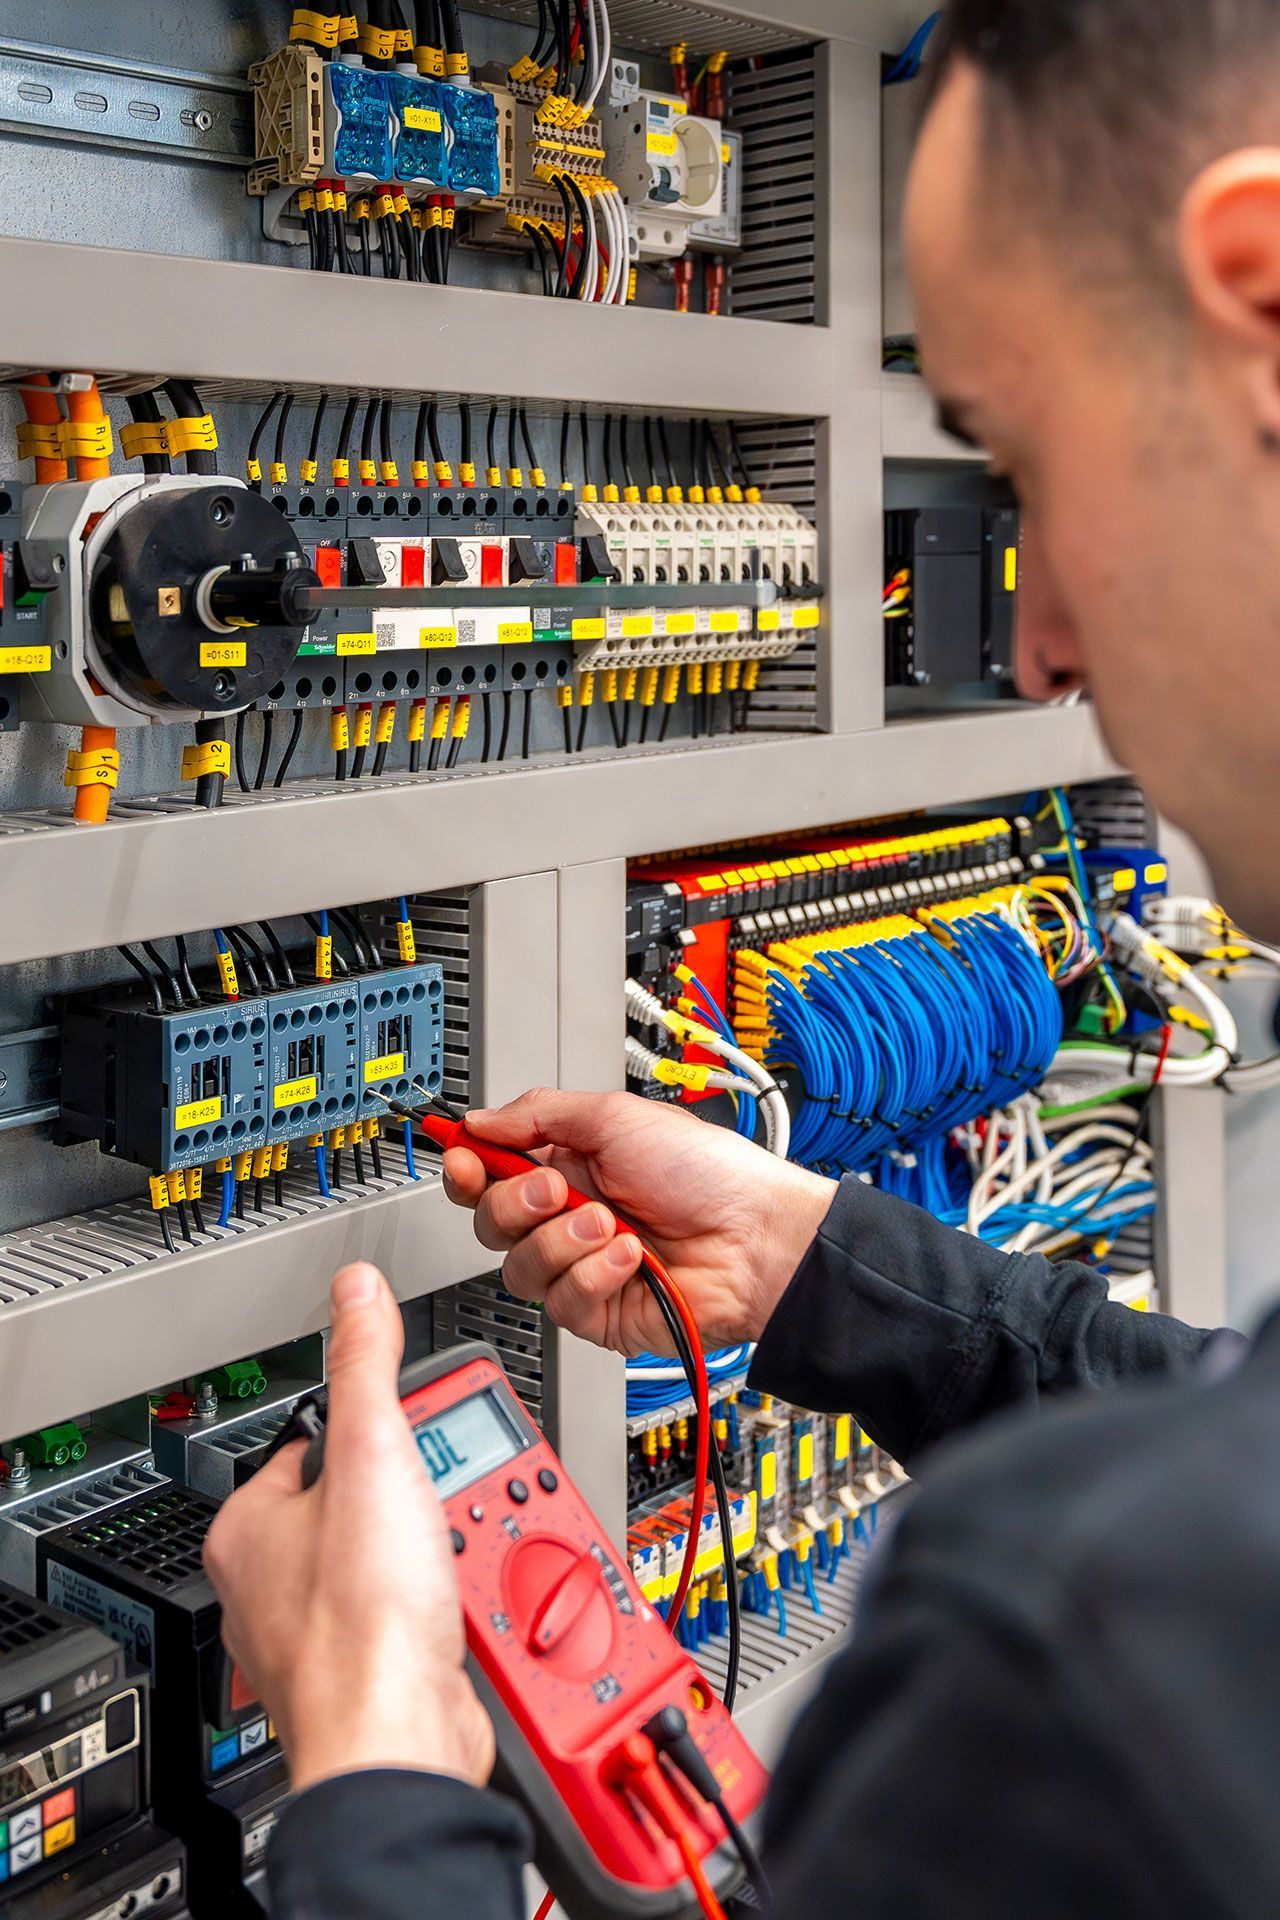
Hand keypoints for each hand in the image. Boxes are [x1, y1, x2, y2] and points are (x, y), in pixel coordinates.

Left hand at [203, 1262, 493, 1796]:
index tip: (420, 1424)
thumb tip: (356, 1292)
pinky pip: (424, 1617)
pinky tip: (473, 1607)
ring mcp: (326, 1635)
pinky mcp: (376, 1674)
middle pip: (369, 1502)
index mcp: (251, 1529)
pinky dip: (457, 1607)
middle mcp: (275, 1586)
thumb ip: (366, 1365)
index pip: (315, 1442)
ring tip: (470, 1556)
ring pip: (402, 1562)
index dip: (377, 1427)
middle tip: (455, 1501)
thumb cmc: (364, 1622)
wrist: (400, 1743)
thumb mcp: (374, 1452)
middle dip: (427, 1498)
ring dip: (450, 1553)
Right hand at [442, 1089, 834, 1355]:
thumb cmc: (709, 1173)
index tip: (461, 1159)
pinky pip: (560, 1303)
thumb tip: (480, 1119)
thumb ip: (539, 1114)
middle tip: (555, 1190)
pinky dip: (593, 1275)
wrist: (757, 1237)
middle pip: (491, 1222)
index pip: (491, 1172)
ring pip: (519, 1267)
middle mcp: (569, 1217)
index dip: (467, 1167)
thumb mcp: (616, 1117)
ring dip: (561, 1241)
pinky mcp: (599, 1311)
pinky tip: (630, 1258)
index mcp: (570, 1165)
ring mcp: (583, 1267)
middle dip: (515, 1203)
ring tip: (608, 1224)